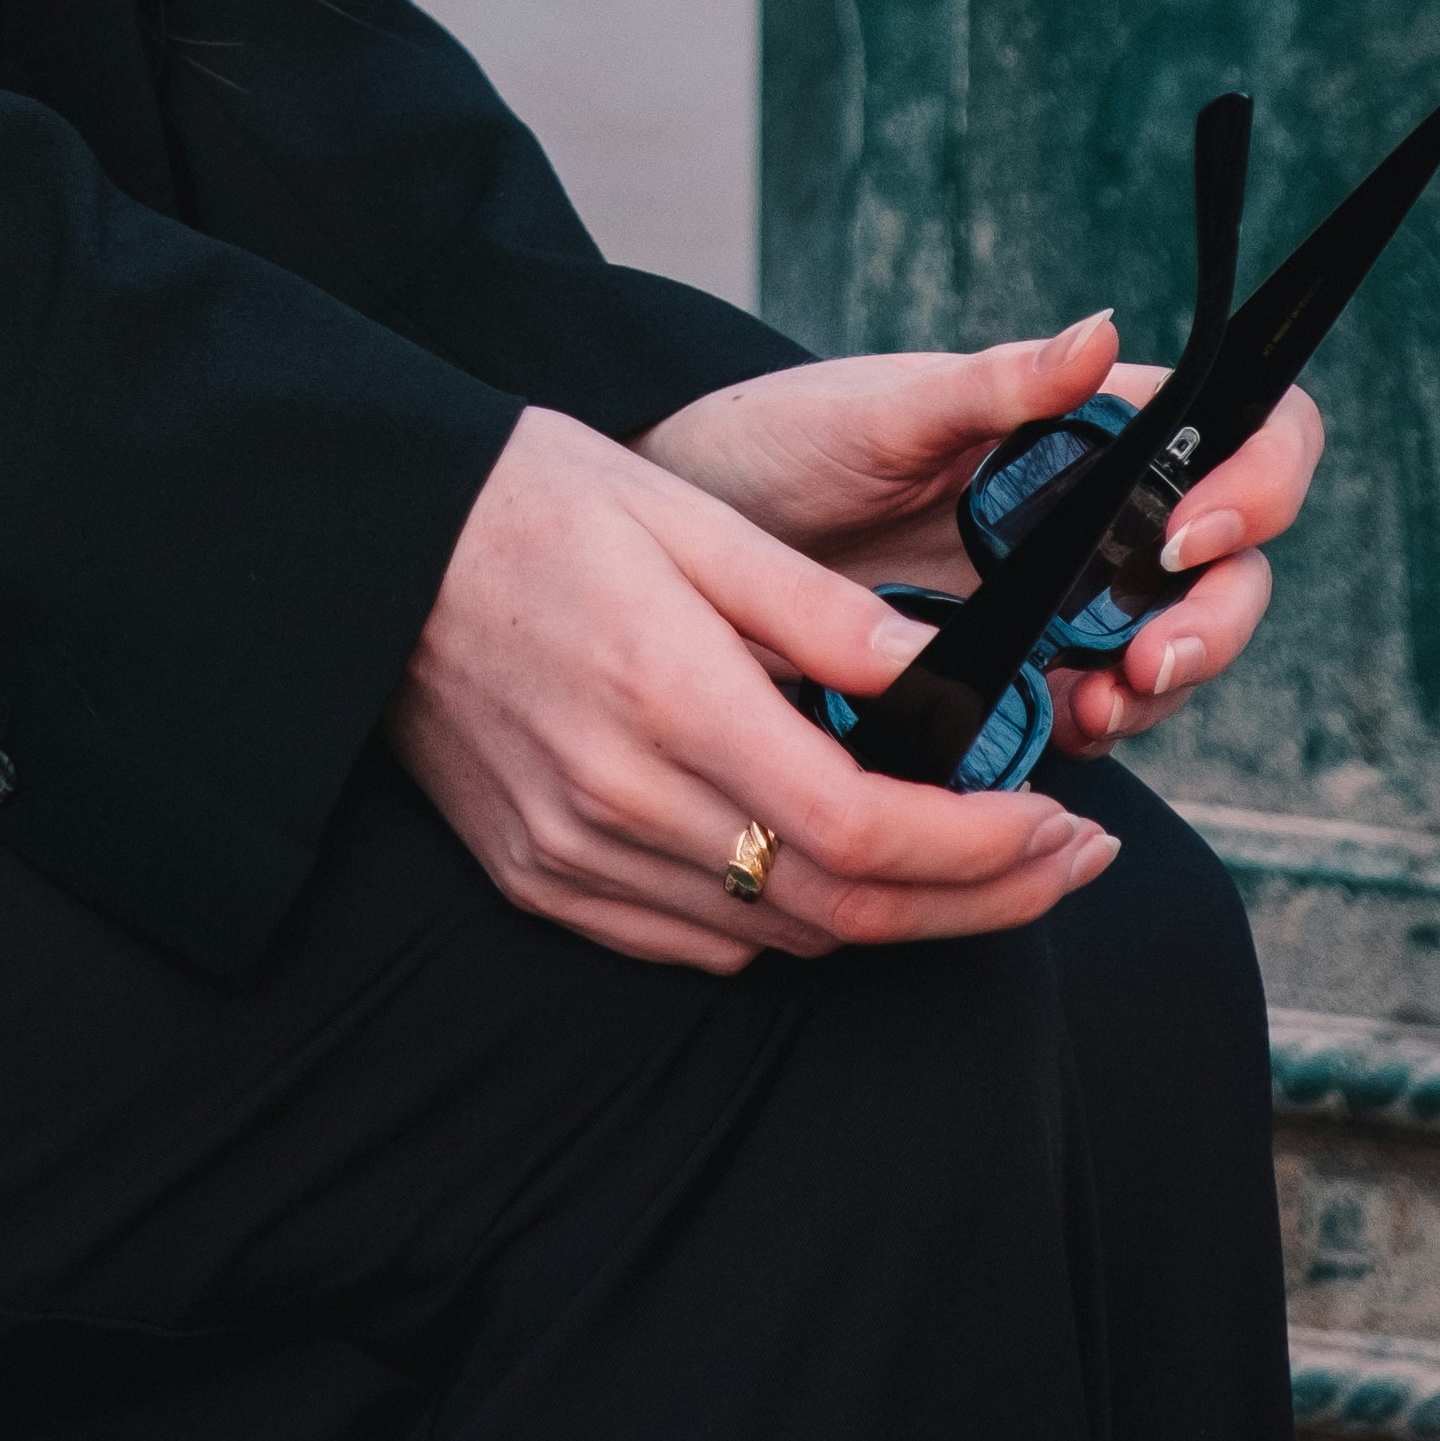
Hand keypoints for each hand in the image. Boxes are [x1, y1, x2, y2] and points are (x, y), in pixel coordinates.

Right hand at [388, 402, 1125, 972]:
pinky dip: (791, 923)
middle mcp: (622, 802)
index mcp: (670, 700)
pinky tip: (836, 868)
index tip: (1062, 824)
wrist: (368, 547)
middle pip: (844, 912)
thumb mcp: (687, 515)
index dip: (984, 850)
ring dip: (899, 917)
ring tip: (981, 860)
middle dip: (982, 900)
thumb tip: (945, 676)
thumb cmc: (531, 500)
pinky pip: (701, 940)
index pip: (865, 833)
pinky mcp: (541, 879)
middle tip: (1071, 859)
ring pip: (781, 939)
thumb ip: (819, 608)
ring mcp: (575, 856)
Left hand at [640, 322, 1325, 756]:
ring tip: (1099, 706)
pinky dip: (1097, 725)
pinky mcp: (1022, 667)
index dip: (1255, 478)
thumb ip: (995, 386)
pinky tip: (1057, 731)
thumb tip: (1102, 333)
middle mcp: (1095, 509)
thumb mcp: (884, 411)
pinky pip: (1099, 706)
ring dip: (1162, 686)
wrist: (689, 544)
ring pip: (1176, 645)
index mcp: (1084, 426)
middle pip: (1230, 565)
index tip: (1189, 529)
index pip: (1238, 434)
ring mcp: (1067, 593)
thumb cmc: (783, 441)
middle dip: (1215, 620)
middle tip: (1148, 660)